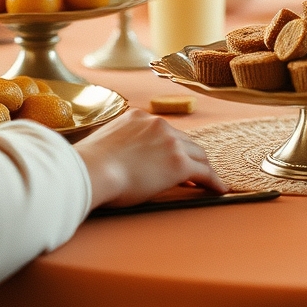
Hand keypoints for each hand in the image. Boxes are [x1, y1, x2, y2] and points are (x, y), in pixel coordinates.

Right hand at [74, 110, 228, 209]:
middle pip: (184, 140)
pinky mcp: (178, 163)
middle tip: (193, 172)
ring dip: (203, 167)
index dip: (171, 147)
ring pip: (197, 154)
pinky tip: (219, 190)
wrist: (91, 170)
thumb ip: (114, 144)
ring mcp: (170, 142)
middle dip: (189, 155)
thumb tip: (110, 157)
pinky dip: (213, 181)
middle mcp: (157, 124)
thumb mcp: (102, 143)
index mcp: (137, 117)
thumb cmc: (87, 164)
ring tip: (208, 181)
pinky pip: (204, 172)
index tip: (171, 158)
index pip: (163, 132)